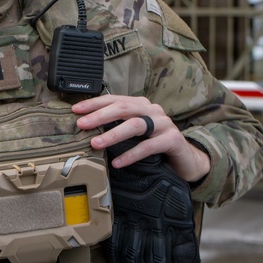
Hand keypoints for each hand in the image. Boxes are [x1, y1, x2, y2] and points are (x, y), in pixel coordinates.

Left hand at [72, 95, 209, 182]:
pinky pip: (149, 146)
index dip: (94, 103)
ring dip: (113, 134)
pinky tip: (118, 162)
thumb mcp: (135, 134)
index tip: (76, 110)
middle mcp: (152, 110)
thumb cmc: (156, 145)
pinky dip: (131, 154)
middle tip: (82, 124)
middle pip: (124, 108)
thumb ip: (118, 128)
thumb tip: (88, 131)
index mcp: (141, 105)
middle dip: (100, 115)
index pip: (115, 99)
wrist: (186, 159)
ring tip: (96, 143)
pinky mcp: (173, 140)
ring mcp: (164, 124)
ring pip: (136, 124)